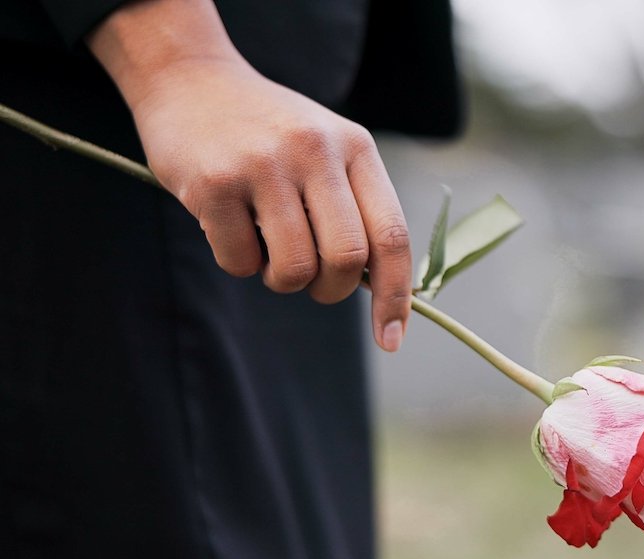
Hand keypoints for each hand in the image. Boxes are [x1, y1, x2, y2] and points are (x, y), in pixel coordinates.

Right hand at [88, 0, 408, 351]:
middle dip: (331, 290)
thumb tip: (380, 289)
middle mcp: (315, 151)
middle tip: (312, 283)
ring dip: (282, 280)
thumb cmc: (269, 131)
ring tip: (268, 250)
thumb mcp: (327, 148)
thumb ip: (356, 207)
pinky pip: (239, 262)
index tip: (391, 339)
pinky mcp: (213, 183)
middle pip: (346, 259)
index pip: (393, 236)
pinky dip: (238, 263)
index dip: (396, 295)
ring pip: (293, 269)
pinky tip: (229, 226)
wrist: (189, 76)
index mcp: (356, 147)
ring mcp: (263, 165)